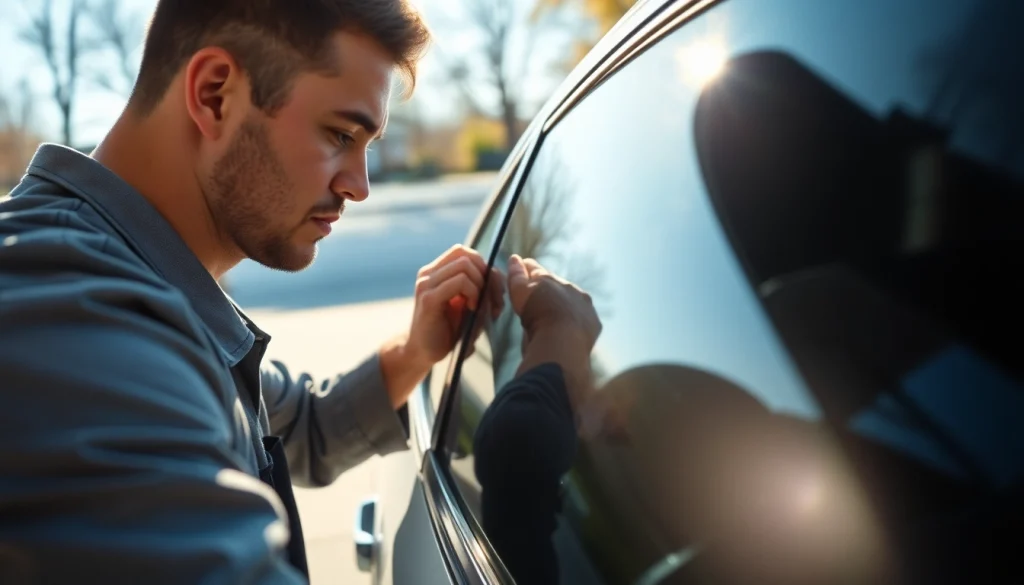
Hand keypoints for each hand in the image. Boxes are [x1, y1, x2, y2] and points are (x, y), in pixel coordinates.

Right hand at [406, 245, 503, 366]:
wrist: (423, 353)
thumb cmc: (448, 331)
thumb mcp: (468, 305)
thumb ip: (480, 288)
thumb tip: (496, 275)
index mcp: (436, 272)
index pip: (465, 253)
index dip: (484, 267)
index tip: (495, 291)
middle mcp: (429, 274)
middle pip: (467, 256)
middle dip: (488, 276)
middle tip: (495, 301)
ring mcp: (426, 284)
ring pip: (465, 265)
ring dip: (481, 285)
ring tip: (480, 306)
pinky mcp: (429, 299)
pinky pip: (460, 282)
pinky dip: (473, 293)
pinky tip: (472, 308)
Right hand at [507, 254, 601, 351]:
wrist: (562, 342)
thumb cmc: (536, 318)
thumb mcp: (520, 295)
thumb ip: (517, 276)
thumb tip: (514, 258)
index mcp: (548, 279)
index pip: (535, 269)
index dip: (527, 268)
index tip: (521, 266)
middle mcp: (568, 287)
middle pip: (554, 283)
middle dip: (546, 287)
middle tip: (537, 296)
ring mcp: (583, 304)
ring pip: (572, 298)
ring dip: (563, 303)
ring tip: (554, 314)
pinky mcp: (593, 322)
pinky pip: (583, 317)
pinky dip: (576, 319)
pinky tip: (570, 329)